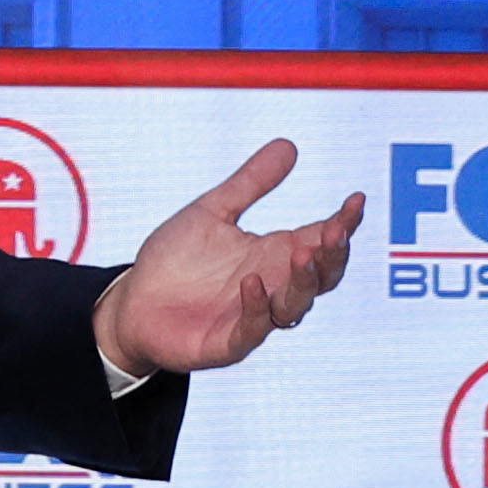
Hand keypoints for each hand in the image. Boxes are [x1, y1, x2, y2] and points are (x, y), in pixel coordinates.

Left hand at [86, 140, 366, 379]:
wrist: (132, 301)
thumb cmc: (175, 260)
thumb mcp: (212, 211)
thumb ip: (251, 183)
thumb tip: (288, 145)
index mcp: (273, 255)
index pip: (320, 240)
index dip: (342, 223)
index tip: (355, 200)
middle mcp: (272, 287)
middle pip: (320, 277)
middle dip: (332, 255)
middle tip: (335, 231)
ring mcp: (253, 317)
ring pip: (294, 305)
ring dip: (302, 282)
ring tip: (302, 252)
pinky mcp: (228, 342)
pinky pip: (252, 330)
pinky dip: (257, 308)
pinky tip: (252, 282)